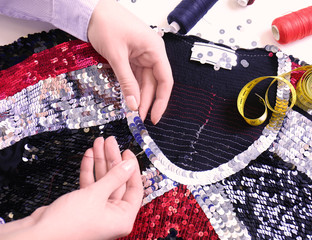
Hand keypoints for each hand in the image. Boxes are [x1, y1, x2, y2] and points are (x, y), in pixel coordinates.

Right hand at [0, 137, 142, 239]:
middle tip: (110, 142)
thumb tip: (129, 165)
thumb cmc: (68, 223)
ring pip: (103, 181)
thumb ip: (115, 177)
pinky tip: (89, 155)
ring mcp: (98, 210)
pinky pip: (91, 185)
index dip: (131, 168)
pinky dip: (89, 170)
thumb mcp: (96, 195)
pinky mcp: (84, 206)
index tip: (126, 152)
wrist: (38, 234)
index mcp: (122, 218)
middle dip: (112, 160)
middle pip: (117, 181)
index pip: (134, 188)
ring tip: (98, 143)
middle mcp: (112, 215)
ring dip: (100, 161)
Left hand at [88, 0, 173, 123]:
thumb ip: (126, 82)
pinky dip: (131, 88)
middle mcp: (152, 54)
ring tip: (132, 114)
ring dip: (139, 97)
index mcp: (155, 50)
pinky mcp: (132, 58)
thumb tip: (134, 105)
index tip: (154, 116)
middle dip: (147, 102)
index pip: (165, 80)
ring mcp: (142, 56)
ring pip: (144, 82)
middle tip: (138, 119)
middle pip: (154, 84)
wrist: (91, 10)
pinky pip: (135, 77)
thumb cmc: (107, 24)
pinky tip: (128, 100)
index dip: (161, 101)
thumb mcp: (116, 56)